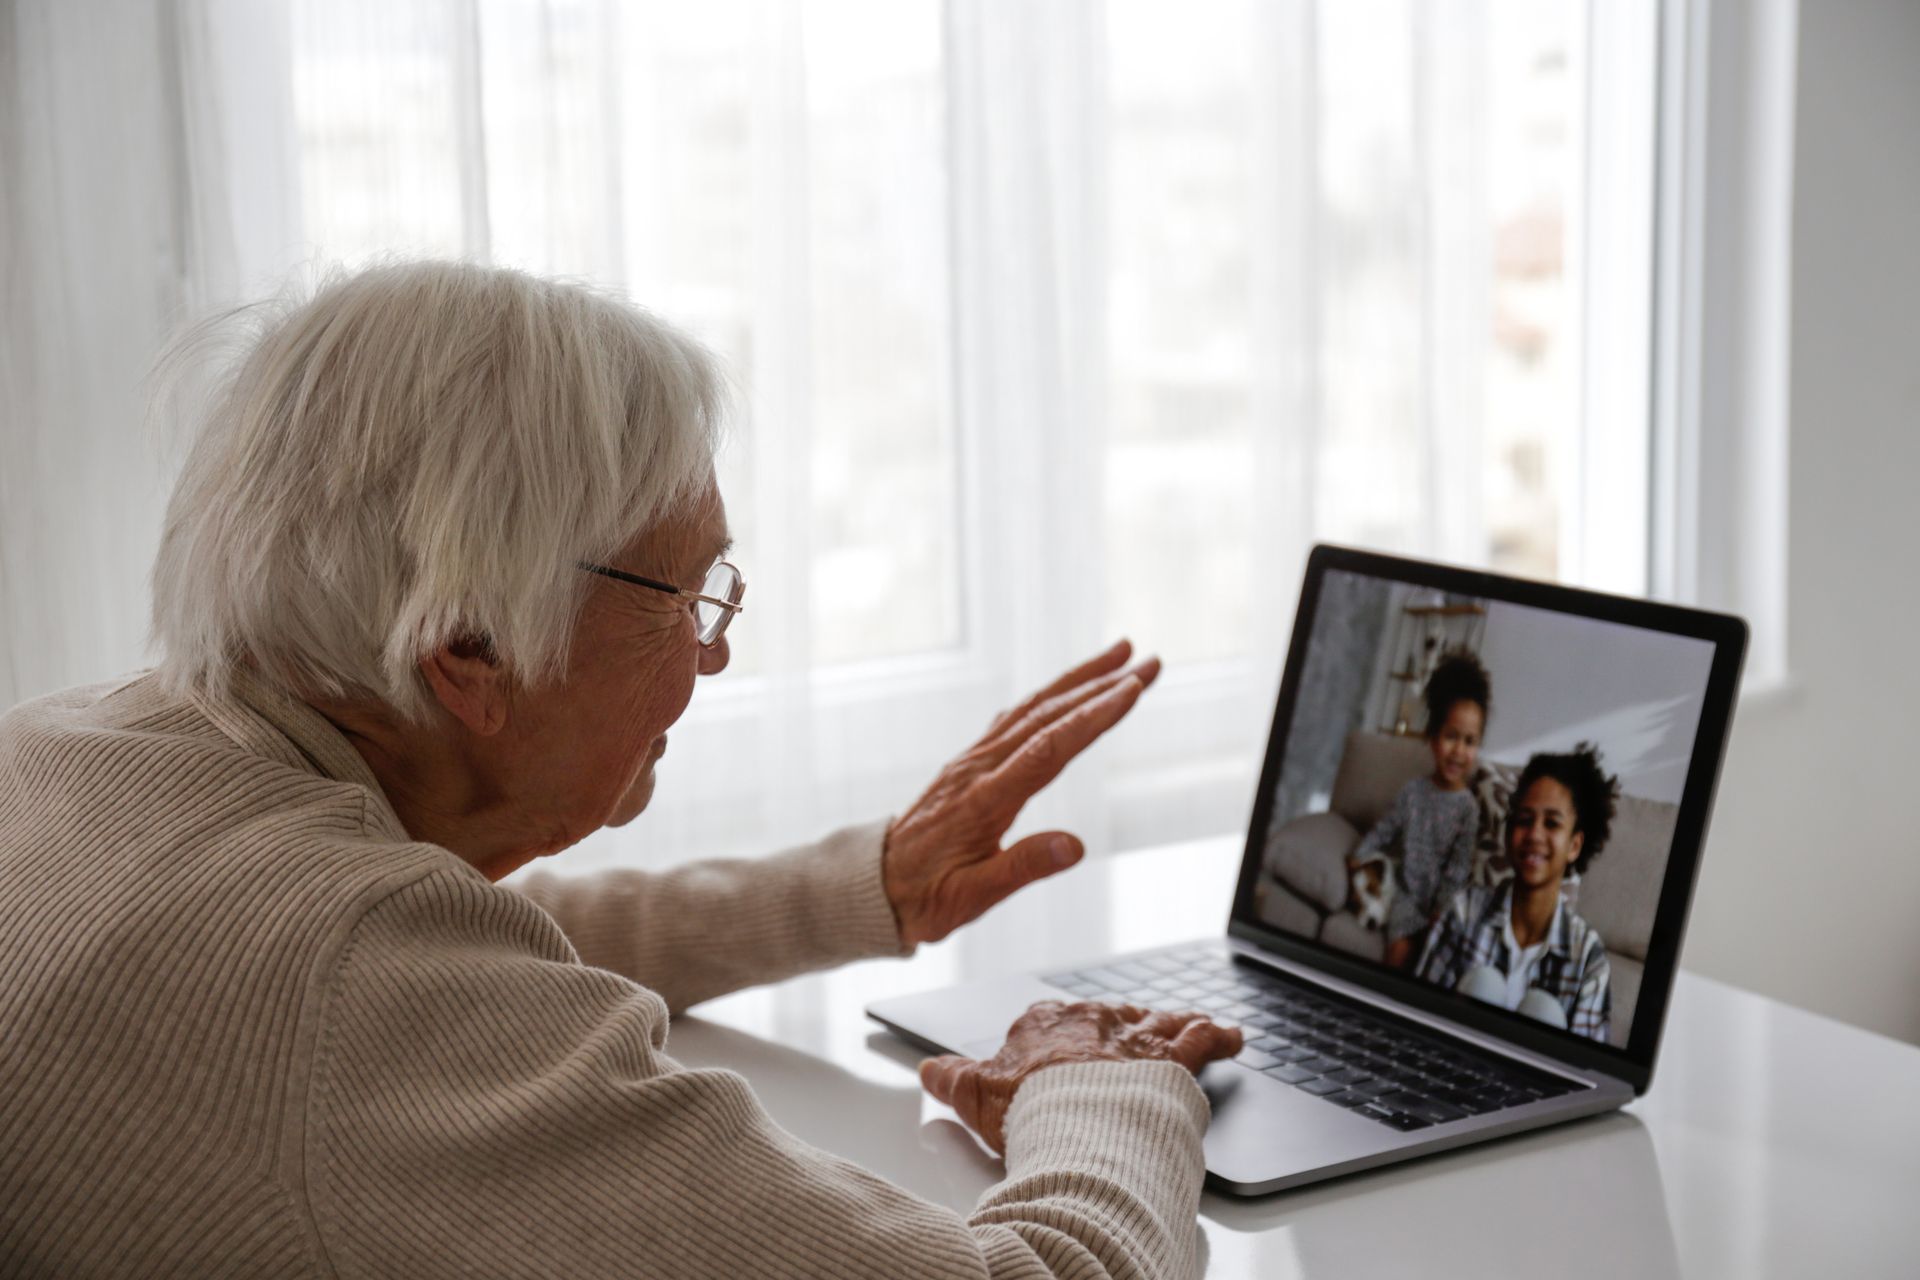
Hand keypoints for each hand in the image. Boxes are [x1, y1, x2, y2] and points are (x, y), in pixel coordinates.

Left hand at [883, 639, 1160, 946]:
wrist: (874, 884)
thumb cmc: (924, 896)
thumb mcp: (972, 897)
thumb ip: (1024, 868)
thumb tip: (1075, 847)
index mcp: (985, 799)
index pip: (1049, 748)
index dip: (1093, 717)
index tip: (1132, 688)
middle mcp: (980, 768)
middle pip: (1048, 715)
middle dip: (1102, 685)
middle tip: (1151, 662)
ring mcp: (973, 760)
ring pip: (1033, 708)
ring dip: (1080, 680)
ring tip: (1121, 656)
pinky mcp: (971, 762)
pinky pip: (1017, 718)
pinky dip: (1050, 696)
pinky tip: (1069, 689)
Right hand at [919, 1001, 1243, 1153]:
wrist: (1080, 1126)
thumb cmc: (1028, 1113)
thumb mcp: (976, 1097)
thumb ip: (952, 1080)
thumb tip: (929, 1069)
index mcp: (1043, 1025)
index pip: (1050, 1021)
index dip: (1059, 1038)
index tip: (1063, 1054)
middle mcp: (1092, 1022)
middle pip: (1108, 1020)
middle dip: (1120, 1030)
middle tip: (1132, 1046)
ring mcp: (1133, 1038)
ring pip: (1157, 1023)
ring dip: (1175, 1025)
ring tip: (1193, 1024)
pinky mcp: (1172, 1058)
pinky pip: (1202, 1039)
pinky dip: (1219, 1036)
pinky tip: (1233, 1035)